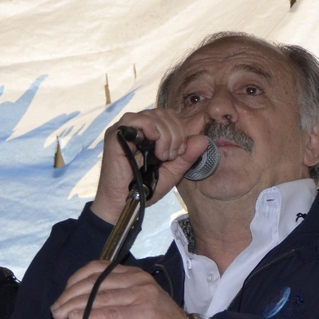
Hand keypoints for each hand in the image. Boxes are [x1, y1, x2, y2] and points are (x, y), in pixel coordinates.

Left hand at [50, 261, 196, 318]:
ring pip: (99, 297)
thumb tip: (77, 312)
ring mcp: (141, 294)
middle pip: (94, 282)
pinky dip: (90, 316)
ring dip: (75, 307)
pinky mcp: (143, 312)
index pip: (97, 269)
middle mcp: (137, 279)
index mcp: (133, 275)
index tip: (62, 296)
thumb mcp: (129, 314)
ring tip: (61, 316)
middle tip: (55, 310)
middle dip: (70, 296)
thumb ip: (106, 308)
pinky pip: (110, 313)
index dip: (75, 281)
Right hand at [91, 110, 214, 223]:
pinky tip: (153, 146)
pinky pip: (135, 119)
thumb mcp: (172, 172)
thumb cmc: (144, 189)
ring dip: (165, 135)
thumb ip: (186, 156)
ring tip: (162, 156)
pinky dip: (150, 129)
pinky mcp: (115, 134)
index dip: (180, 131)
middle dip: (175, 134)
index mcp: (150, 133)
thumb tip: (204, 139)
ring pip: (153, 115)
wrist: (124, 203)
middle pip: (164, 114)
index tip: (178, 154)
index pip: (170, 117)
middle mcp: (137, 128)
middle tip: (170, 156)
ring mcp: (125, 129)